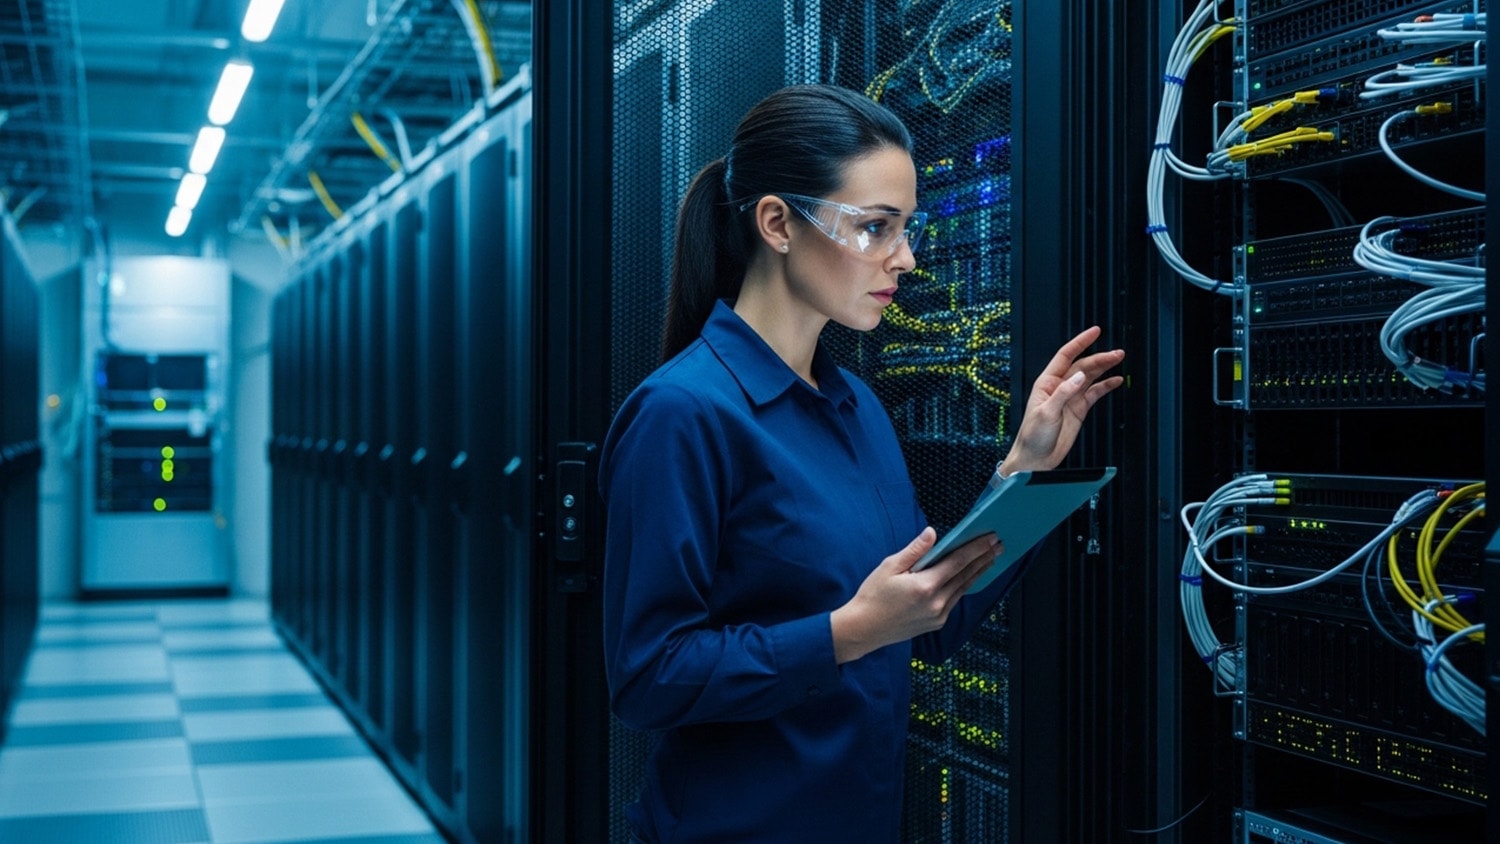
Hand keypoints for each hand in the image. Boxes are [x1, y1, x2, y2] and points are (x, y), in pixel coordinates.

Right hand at [830, 528, 1001, 663]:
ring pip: (963, 588)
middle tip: (998, 544)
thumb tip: (932, 533)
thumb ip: (915, 550)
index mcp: (925, 586)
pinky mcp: (936, 623)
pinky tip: (969, 577)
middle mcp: (936, 602)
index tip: (990, 537)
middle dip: (984, 558)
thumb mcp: (889, 567)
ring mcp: (938, 615)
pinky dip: (964, 586)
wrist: (864, 629)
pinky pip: (955, 600)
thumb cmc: (873, 596)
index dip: (976, 548)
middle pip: (966, 575)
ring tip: (990, 558)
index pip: (957, 562)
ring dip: (978, 572)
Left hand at [999, 326, 1123, 475]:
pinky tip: (1116, 380)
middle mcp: (1059, 387)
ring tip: (1119, 359)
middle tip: (1118, 353)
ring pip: (1090, 377)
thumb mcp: (1045, 413)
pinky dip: (1106, 386)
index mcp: (1047, 383)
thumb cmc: (1032, 436)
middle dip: (1100, 357)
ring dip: (1105, 368)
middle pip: (1083, 365)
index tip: (1095, 332)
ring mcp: (1070, 397)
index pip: (1066, 355)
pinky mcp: (1078, 409)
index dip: (1080, 342)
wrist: (1036, 459)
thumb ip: (1062, 394)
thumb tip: (1079, 376)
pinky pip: (1094, 393)